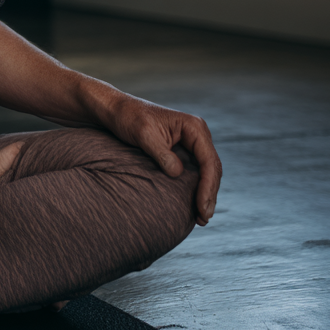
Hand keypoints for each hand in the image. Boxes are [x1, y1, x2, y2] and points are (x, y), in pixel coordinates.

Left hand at [98, 92, 221, 225]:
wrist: (117, 111)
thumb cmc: (129, 118)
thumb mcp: (144, 134)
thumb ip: (161, 153)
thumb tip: (177, 173)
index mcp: (193, 127)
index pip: (208, 160)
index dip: (207, 186)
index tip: (201, 207)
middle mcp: (197, 133)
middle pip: (212, 168)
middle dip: (209, 194)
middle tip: (203, 218)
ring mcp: (192, 142)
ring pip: (207, 172)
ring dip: (206, 193)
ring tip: (201, 217)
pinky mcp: (184, 150)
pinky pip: (196, 170)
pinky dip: (197, 187)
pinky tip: (194, 203)